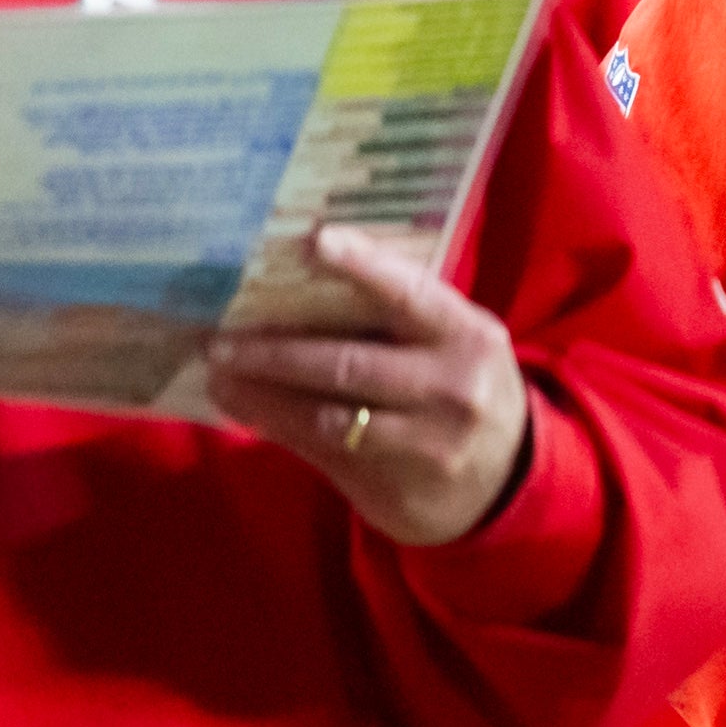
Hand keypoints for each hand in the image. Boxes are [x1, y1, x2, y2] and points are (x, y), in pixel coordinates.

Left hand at [203, 225, 529, 546]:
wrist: (506, 481)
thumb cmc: (462, 388)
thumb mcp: (455, 345)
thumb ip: (400, 318)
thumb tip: (304, 277)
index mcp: (467, 337)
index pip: (410, 294)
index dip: (363, 265)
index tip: (314, 240)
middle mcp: (451, 389)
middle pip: (349, 364)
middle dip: (277, 351)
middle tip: (221, 340)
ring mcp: (425, 444)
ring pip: (326, 416)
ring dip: (263, 396)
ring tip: (219, 377)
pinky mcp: (395, 486)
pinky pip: (323, 453)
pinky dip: (279, 427)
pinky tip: (247, 411)